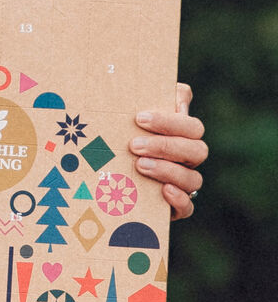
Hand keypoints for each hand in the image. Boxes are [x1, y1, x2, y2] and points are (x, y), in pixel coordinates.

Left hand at [129, 82, 206, 219]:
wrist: (104, 179)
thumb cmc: (122, 137)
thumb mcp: (131, 116)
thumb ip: (154, 97)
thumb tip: (174, 94)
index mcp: (182, 136)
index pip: (191, 126)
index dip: (169, 121)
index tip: (139, 118)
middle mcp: (187, 160)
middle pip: (197, 151)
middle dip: (165, 146)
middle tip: (134, 146)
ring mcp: (183, 184)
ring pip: (193, 179)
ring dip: (168, 171)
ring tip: (140, 165)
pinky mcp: (174, 207)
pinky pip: (188, 207)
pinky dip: (179, 199)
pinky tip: (164, 191)